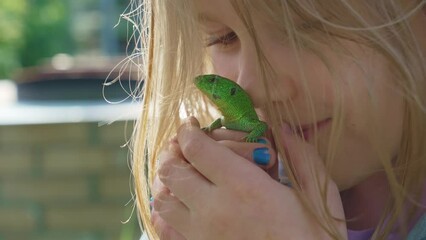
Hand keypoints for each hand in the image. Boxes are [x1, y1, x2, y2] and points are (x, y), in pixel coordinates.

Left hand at [151, 117, 345, 239]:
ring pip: (163, 198)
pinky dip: (165, 211)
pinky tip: (179, 204)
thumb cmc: (314, 238)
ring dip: (167, 180)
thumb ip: (301, 156)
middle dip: (173, 151)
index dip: (188, 131)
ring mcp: (201, 234)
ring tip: (181, 173)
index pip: (197, 149)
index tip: (192, 125)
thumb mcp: (318, 195)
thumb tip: (282, 128)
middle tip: (183, 145)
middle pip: (172, 170)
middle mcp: (215, 209)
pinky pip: (165, 228)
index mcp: (244, 187)